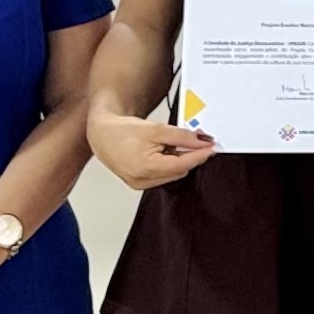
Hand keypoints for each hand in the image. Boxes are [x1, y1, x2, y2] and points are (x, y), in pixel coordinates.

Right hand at [91, 108, 215, 191]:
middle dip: (188, 154)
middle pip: (179, 170)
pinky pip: (163, 175)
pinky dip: (167, 164)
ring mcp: (140, 184)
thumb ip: (182, 136)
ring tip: (165, 143)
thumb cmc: (122, 130)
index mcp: (145, 168)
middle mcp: (142, 180)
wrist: (101, 133)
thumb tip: (203, 141)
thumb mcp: (156, 129)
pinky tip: (160, 152)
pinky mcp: (139, 184)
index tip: (212, 146)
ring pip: (172, 173)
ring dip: (177, 159)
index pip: (183, 164)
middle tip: (192, 138)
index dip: (200, 155)